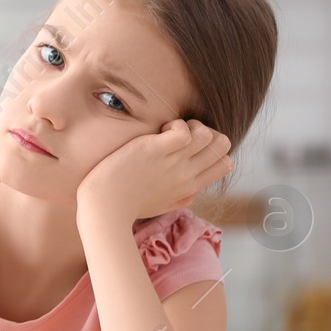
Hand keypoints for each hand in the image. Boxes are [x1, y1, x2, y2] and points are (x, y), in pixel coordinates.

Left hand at [76, 119, 231, 227]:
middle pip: (222, 144)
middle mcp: (187, 175)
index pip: (226, 163)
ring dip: (191, 124)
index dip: (213, 148)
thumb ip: (183, 198)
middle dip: (206, 131)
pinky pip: (182, 131)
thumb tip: (194, 191)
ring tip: (169, 131)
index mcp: (190, 187)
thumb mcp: (164, 205)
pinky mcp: (154, 150)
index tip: (190, 147)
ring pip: (207, 135)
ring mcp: (172, 163)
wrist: (105, 206)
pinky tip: (160, 130)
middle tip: (181, 135)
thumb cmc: (129, 204)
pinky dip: (175, 124)